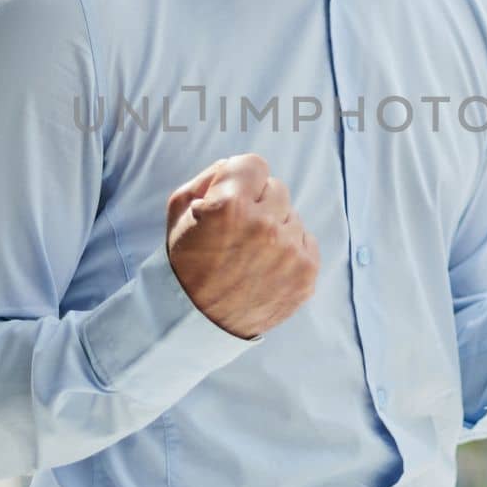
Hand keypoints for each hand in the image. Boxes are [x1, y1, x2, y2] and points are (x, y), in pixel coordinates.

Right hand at [165, 153, 320, 339]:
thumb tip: (238, 165)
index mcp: (230, 206)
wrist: (196, 321)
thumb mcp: (179, 211)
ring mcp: (289, 252)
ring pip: (292, 216)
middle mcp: (264, 226)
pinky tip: (266, 267)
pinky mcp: (306, 274)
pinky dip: (289, 250)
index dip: (239, 180)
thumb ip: (210, 176)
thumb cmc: (185, 262)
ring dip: (275, 228)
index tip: (230, 198)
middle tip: (237, 231)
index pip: (255, 164)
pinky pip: (306, 242)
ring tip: (250, 254)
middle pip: (277, 188)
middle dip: (258, 203)